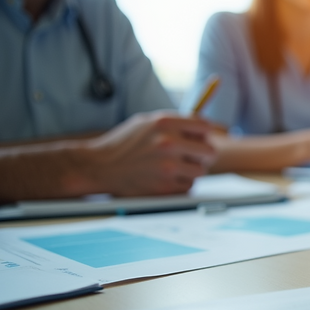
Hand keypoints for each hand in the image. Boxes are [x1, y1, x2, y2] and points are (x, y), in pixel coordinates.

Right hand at [82, 111, 217, 195]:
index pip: (204, 127)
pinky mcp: (165, 186)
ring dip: (192, 171)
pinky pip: (188, 186)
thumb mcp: (145, 123)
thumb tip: (205, 127)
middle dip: (202, 155)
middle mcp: (168, 143)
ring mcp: (167, 166)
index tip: (200, 139)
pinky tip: (166, 178)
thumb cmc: (123, 144)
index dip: (204, 135)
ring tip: (175, 168)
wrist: (99, 167)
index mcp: (164, 123)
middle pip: (209, 151)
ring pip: (200, 171)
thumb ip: (174, 123)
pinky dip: (181, 184)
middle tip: (192, 157)